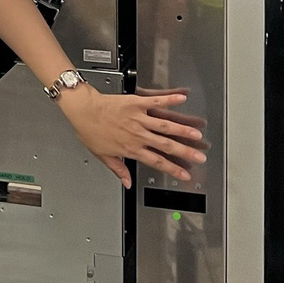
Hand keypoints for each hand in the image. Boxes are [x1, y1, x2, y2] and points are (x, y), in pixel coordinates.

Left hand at [58, 87, 206, 186]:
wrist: (83, 110)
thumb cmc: (90, 130)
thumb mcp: (102, 155)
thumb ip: (118, 169)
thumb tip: (127, 183)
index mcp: (131, 149)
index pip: (157, 162)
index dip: (173, 169)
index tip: (185, 175)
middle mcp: (138, 135)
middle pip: (166, 145)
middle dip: (185, 152)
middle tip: (200, 156)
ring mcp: (138, 119)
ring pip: (165, 126)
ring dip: (183, 130)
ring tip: (197, 133)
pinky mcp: (136, 103)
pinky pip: (155, 102)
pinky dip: (169, 99)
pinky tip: (182, 98)